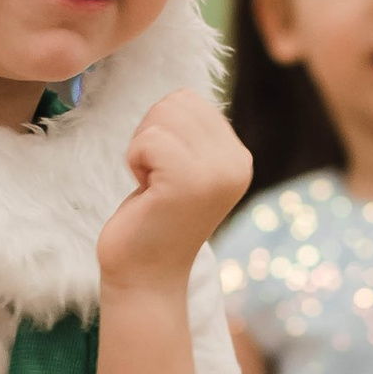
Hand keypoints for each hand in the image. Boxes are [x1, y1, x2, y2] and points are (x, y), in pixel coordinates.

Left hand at [96, 90, 252, 296]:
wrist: (145, 276)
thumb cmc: (153, 221)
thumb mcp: (184, 169)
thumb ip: (191, 135)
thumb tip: (180, 97)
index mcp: (238, 158)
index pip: (190, 100)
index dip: (161, 129)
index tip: (164, 171)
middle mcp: (236, 163)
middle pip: (176, 102)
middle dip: (150, 135)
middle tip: (154, 178)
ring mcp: (215, 173)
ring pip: (162, 116)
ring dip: (141, 149)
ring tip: (152, 185)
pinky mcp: (188, 182)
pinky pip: (147, 140)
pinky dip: (134, 161)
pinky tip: (145, 192)